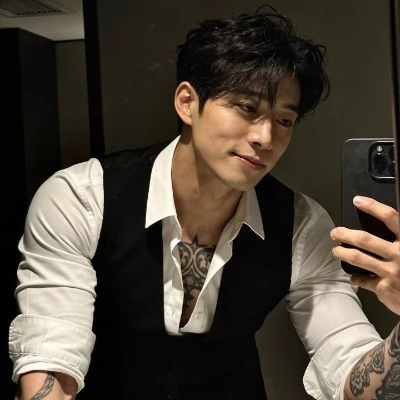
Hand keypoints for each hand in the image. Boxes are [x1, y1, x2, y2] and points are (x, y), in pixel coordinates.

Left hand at [331, 196, 399, 315]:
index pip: (391, 217)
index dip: (373, 207)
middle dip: (345, 234)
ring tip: (336, 251)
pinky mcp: (385, 288)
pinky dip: (356, 278)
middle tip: (335, 233)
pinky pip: (364, 280)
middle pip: (365, 239)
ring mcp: (391, 272)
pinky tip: (353, 277)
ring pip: (358, 258)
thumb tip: (387, 223)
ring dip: (342, 253)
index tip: (357, 200)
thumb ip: (399, 237)